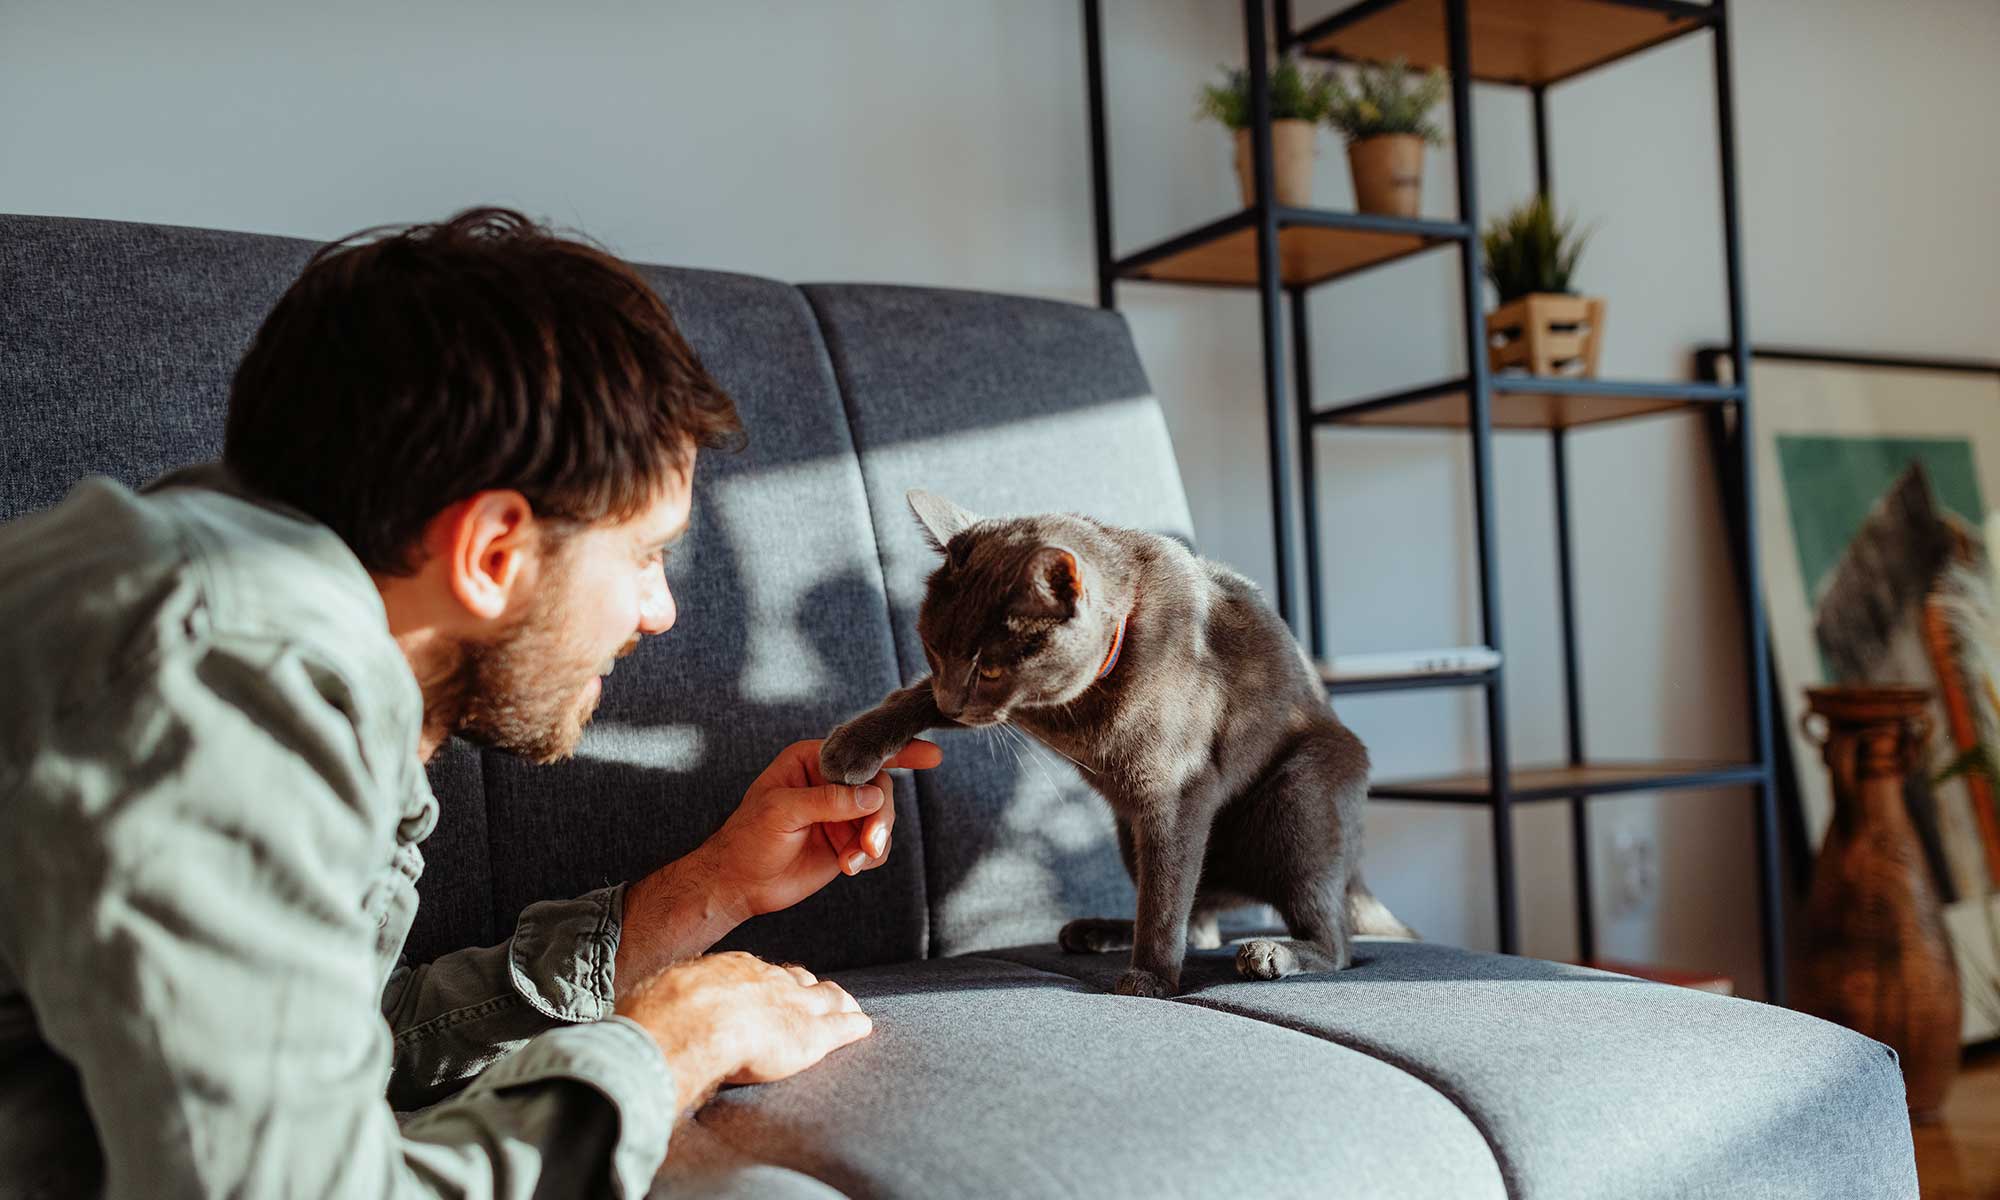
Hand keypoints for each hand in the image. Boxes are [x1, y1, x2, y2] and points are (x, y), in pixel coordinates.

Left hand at [613, 738, 942, 984]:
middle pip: (880, 788)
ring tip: (852, 862)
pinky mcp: (847, 842)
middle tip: (871, 843)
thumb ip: (828, 800)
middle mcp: (832, 783)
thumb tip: (874, 795)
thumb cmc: (748, 838)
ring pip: (883, 818)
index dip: (897, 750)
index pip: (860, 749)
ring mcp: (842, 813)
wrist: (739, 884)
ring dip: (874, 841)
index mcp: (813, 760)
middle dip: (881, 816)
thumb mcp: (781, 811)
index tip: (931, 755)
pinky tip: (849, 867)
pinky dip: (870, 856)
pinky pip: (877, 844)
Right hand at [616, 951, 870, 1113]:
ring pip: (824, 997)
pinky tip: (863, 1028)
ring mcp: (791, 1004)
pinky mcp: (812, 1034)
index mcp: (727, 972)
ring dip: (836, 1003)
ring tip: (848, 1007)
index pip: (753, 973)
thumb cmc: (663, 1018)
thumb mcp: (660, 1005)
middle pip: (793, 978)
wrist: (691, 1024)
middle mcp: (765, 981)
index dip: (765, 982)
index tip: (767, 986)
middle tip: (812, 990)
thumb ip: (662, 1011)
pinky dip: (854, 1026)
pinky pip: (841, 1026)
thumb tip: (642, 1027)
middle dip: (803, 985)